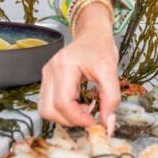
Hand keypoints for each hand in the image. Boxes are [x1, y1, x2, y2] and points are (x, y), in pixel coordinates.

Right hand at [39, 4, 119, 133]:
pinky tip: (78, 105)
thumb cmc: (101, 47)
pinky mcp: (47, 80)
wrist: (93, 33)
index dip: (79, 119)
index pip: (63, 103)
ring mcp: (46, 75)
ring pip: (45, 110)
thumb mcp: (111, 71)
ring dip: (65, 117)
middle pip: (50, 110)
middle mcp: (50, 71)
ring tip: (84, 111)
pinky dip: (62, 111)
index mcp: (65, 66)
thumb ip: (111, 98)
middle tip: (90, 118)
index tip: (95, 123)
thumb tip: (107, 124)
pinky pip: (47, 103)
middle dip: (71, 120)